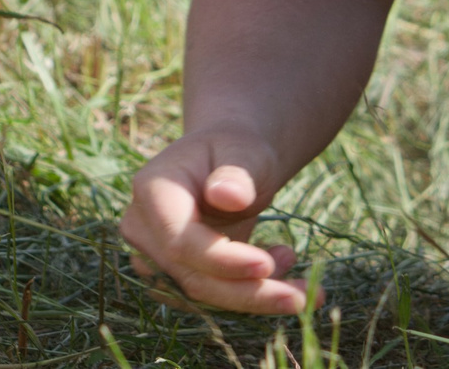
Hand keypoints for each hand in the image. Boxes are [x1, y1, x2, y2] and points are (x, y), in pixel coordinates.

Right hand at [120, 128, 305, 312]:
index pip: (181, 241)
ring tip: (304, 283)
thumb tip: (227, 196)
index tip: (266, 266)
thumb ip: (237, 173)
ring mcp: (155, 256)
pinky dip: (251, 295)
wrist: (231, 162)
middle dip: (249, 292)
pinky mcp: (176, 276)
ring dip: (255, 298)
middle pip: (192, 277)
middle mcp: (144, 228)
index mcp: (153, 189)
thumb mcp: (245, 151)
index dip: (222, 260)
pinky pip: (212, 298)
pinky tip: (284, 271)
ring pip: (203, 296)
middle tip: (303, 297)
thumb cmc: (238, 149)